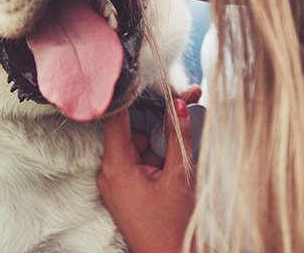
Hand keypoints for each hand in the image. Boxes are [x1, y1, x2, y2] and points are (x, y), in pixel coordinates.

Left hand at [97, 98, 196, 252]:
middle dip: (160, 114)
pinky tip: (182, 146)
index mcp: (116, 166)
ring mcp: (119, 182)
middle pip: (133, 128)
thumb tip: (177, 103)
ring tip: (192, 123)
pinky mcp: (129, 190)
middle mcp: (111, 172)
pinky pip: (143, 160)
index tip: (148, 74)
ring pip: (141, 142)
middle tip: (190, 96)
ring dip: (164, 134)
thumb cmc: (173, 228)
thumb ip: (177, 136)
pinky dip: (161, 152)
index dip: (133, 94)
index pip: (117, 117)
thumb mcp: (179, 177)